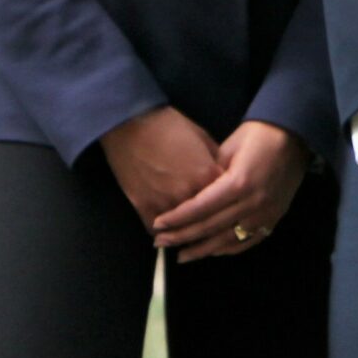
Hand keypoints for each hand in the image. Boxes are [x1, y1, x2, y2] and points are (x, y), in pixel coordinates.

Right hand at [100, 106, 224, 230]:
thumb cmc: (168, 125)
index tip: (225, 205)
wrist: (131, 123)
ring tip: (188, 234)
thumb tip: (221, 175)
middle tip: (210, 225)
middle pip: (205, 218)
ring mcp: (165, 203)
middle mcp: (189, 194)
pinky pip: (156, 230)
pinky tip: (165, 232)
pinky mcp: (143, 207)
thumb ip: (214, 160)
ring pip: (181, 229)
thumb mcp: (201, 136)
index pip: (226, 199)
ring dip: (185, 231)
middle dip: (208, 220)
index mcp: (207, 175)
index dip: (226, 201)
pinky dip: (162, 233)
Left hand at [152, 121, 309, 260]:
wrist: (296, 134)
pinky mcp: (275, 218)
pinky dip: (228, 249)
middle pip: (211, 227)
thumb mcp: (228, 147)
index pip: (200, 208)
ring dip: (203, 250)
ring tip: (181, 256)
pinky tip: (212, 252)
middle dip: (183, 236)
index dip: (177, 218)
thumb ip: (210, 174)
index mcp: (238, 183)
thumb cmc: (258, 134)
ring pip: (228, 240)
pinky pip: (248, 241)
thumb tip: (190, 195)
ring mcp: (266, 213)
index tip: (157, 225)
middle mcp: (252, 203)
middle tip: (161, 243)